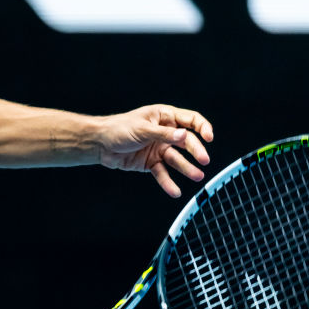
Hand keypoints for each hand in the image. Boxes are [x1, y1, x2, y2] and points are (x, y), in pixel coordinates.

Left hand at [98, 104, 213, 196]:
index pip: (190, 120)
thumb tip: (185, 136)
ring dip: (187, 168)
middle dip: (196, 151)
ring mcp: (158, 148)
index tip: (209, 138)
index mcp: (164, 117)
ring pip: (177, 159)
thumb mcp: (142, 129)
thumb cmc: (119, 129)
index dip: (202, 128)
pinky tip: (175, 191)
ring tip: (197, 176)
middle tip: (204, 161)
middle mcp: (165, 133)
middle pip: (186, 142)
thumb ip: (163, 134)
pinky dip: (168, 182)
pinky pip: (163, 173)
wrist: (99, 144)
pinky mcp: (151, 163)